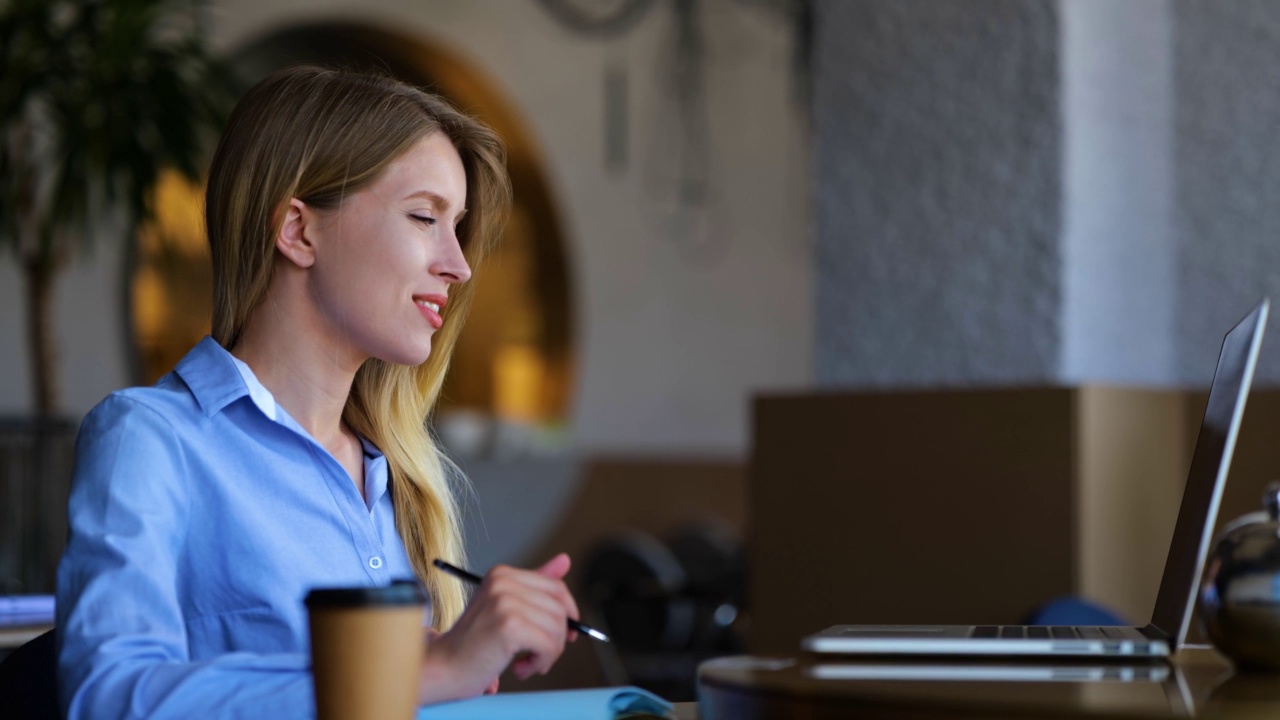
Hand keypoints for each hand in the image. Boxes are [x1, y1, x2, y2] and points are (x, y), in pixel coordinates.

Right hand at [417, 553, 579, 703]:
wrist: (443, 668)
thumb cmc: (474, 644)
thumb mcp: (505, 609)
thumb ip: (535, 585)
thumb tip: (565, 560)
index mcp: (502, 574)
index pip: (556, 587)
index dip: (566, 615)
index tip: (562, 635)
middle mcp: (503, 581)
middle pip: (560, 608)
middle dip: (556, 638)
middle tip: (538, 656)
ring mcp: (505, 601)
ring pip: (557, 628)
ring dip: (547, 654)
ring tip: (525, 663)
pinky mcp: (509, 625)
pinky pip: (548, 645)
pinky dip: (540, 663)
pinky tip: (520, 669)